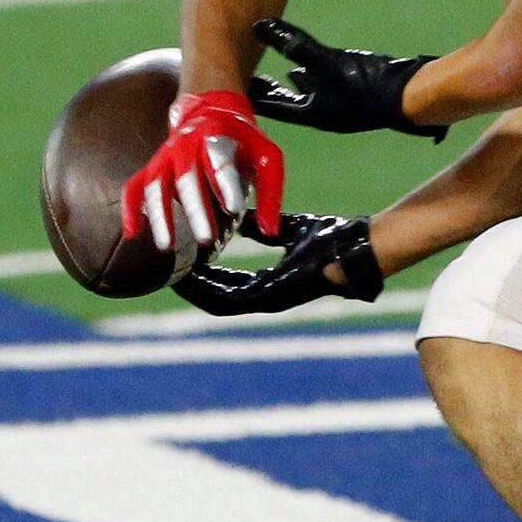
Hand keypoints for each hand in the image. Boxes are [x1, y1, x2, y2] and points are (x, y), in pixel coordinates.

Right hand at [121, 90, 283, 251]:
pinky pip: (134, 187)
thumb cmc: (242, 139)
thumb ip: (270, 192)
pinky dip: (131, 209)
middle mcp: (186, 145)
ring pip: (156, 186)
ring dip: (160, 216)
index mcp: (216, 135)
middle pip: (187, 178)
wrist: (211, 110)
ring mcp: (165, 157)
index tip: (234, 208)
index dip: (226, 183)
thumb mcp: (267, 156)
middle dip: (195, 210)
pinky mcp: (152, 167)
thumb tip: (270, 231)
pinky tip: (132, 233)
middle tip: (205, 239)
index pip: (220, 159)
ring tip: (167, 246)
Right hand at [174, 212, 383, 314]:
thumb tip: (242, 219)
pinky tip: (189, 276)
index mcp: (272, 282)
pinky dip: (206, 290)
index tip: (183, 261)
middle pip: (217, 297)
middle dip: (191, 285)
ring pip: (217, 303)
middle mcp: (266, 296)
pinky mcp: (270, 298)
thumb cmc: (333, 237)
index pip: (229, 284)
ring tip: (169, 274)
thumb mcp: (290, 228)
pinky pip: (228, 300)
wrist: (355, 246)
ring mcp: (268, 300)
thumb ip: (266, 226)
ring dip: (193, 290)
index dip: (204, 275)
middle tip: (166, 271)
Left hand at [248, 17, 447, 140]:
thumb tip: (259, 26)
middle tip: (246, 80)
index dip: (249, 95)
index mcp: (312, 114)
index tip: (226, 87)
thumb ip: (294, 44)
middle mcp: (323, 113)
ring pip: (306, 93)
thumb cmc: (368, 84)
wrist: (412, 95)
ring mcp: (340, 104)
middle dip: (267, 91)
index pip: (270, 106)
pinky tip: (307, 68)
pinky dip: (311, 76)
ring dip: (290, 84)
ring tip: (274, 74)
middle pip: (285, 103)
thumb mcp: (327, 62)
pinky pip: (325, 85)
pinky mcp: (354, 92)